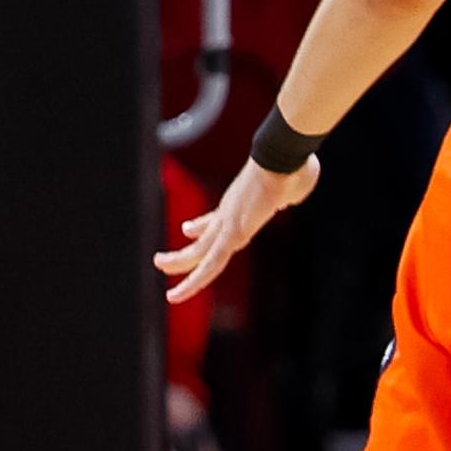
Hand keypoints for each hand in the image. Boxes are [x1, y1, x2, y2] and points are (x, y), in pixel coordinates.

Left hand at [158, 153, 320, 301]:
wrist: (284, 157)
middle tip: (161, 261)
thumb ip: (287, 195)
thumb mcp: (291, 188)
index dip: (199, 228)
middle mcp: (229, 216)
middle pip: (202, 241)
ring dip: (177, 264)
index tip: (186, 230)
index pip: (214, 221)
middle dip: (182, 254)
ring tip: (157, 267)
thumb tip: (289, 196)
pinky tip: (178, 293)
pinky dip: (194, 281)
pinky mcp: (233, 233)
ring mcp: (229, 224)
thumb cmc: (293, 168)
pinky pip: (211, 265)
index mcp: (240, 207)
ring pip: (197, 254)